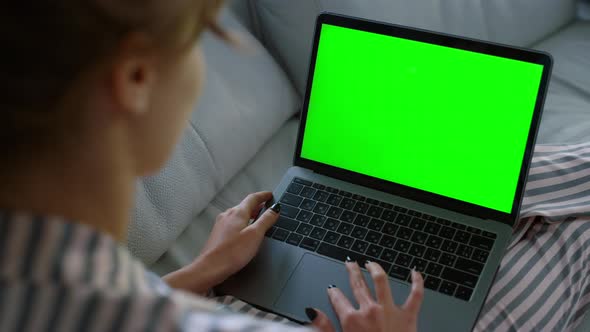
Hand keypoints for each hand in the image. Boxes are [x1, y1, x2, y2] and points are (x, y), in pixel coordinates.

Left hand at [164, 191, 278, 293]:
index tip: (270, 195)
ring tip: (257, 218)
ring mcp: (220, 224)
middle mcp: (227, 215)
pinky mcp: (217, 234)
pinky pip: (232, 223)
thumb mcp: (255, 235)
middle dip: (256, 205)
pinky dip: (241, 222)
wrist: (210, 267)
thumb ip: (266, 220)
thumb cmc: (233, 252)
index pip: (252, 198)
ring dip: (249, 214)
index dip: (263, 196)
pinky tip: (244, 230)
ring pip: (238, 214)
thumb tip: (275, 209)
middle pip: (244, 205)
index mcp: (237, 213)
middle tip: (266, 206)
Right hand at [309, 261, 423, 331]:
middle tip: (350, 264)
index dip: (334, 292)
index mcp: (352, 320)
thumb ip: (325, 328)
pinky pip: (415, 295)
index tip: (332, 289)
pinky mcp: (408, 316)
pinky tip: (415, 272)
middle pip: (358, 284)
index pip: (338, 299)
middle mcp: (370, 311)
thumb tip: (313, 313)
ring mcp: (389, 311)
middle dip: (353, 271)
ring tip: (371, 263)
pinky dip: (416, 282)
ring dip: (375, 268)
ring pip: (381, 281)